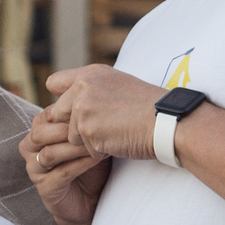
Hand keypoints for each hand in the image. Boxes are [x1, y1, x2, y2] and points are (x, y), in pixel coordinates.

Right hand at [21, 104, 109, 224]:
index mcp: (41, 130)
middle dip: (68, 128)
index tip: (96, 107)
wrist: (94, 198)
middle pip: (41, 131)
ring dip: (75, 147)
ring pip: (48, 152)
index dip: (71, 110)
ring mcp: (35, 168)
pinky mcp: (44, 187)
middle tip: (95, 124)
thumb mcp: (94, 136)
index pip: (49, 113)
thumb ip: (91, 116)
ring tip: (98, 142)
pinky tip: (97, 157)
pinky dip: (79, 164)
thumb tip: (105, 88)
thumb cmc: (94, 163)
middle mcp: (33, 147)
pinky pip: (59, 172)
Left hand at [40, 65, 166, 161]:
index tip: (81, 109)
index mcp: (90, 74)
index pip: (53, 84)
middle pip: (58, 113)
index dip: (63, 99)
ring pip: (71, 134)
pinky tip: (121, 142)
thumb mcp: (120, 85)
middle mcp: (82, 88)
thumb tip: (65, 99)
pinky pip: (86, 149)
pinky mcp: (87, 131)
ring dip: (91, 140)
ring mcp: (83, 109)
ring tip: (117, 133)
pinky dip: (102, 151)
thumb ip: (92, 88)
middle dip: (77, 124)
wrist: (170, 122)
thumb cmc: (151, 108)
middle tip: (106, 126)